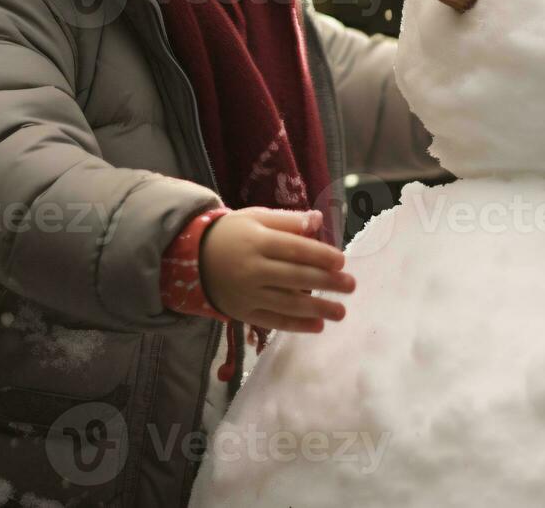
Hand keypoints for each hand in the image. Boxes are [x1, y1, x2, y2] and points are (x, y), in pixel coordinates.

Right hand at [199, 207, 353, 332]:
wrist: (193, 258)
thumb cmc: (233, 234)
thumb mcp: (256, 217)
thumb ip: (288, 221)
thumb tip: (318, 221)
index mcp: (257, 241)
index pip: (294, 250)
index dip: (320, 256)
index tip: (341, 261)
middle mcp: (252, 270)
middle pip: (295, 278)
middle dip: (326, 283)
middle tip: (351, 285)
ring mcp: (247, 294)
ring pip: (287, 304)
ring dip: (317, 309)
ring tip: (341, 312)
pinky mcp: (243, 313)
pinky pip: (273, 321)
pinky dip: (296, 326)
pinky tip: (318, 326)